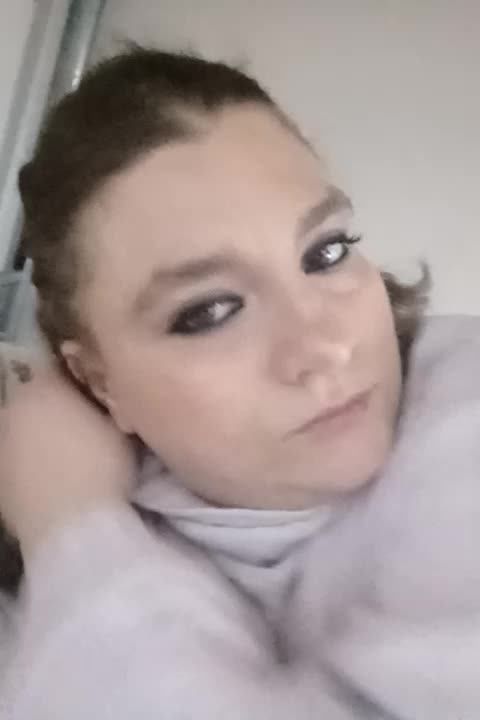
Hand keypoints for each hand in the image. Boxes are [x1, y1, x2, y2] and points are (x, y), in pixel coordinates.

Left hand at [0, 367, 135, 555]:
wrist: (72, 528)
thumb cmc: (101, 467)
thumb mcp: (117, 425)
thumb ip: (105, 401)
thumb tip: (100, 392)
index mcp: (43, 387)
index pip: (59, 368)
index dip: (79, 378)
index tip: (95, 392)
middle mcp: (12, 409)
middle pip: (35, 397)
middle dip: (55, 406)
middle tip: (82, 424)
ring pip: (22, 429)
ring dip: (39, 434)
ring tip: (66, 455)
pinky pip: (16, 461)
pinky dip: (29, 464)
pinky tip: (50, 479)